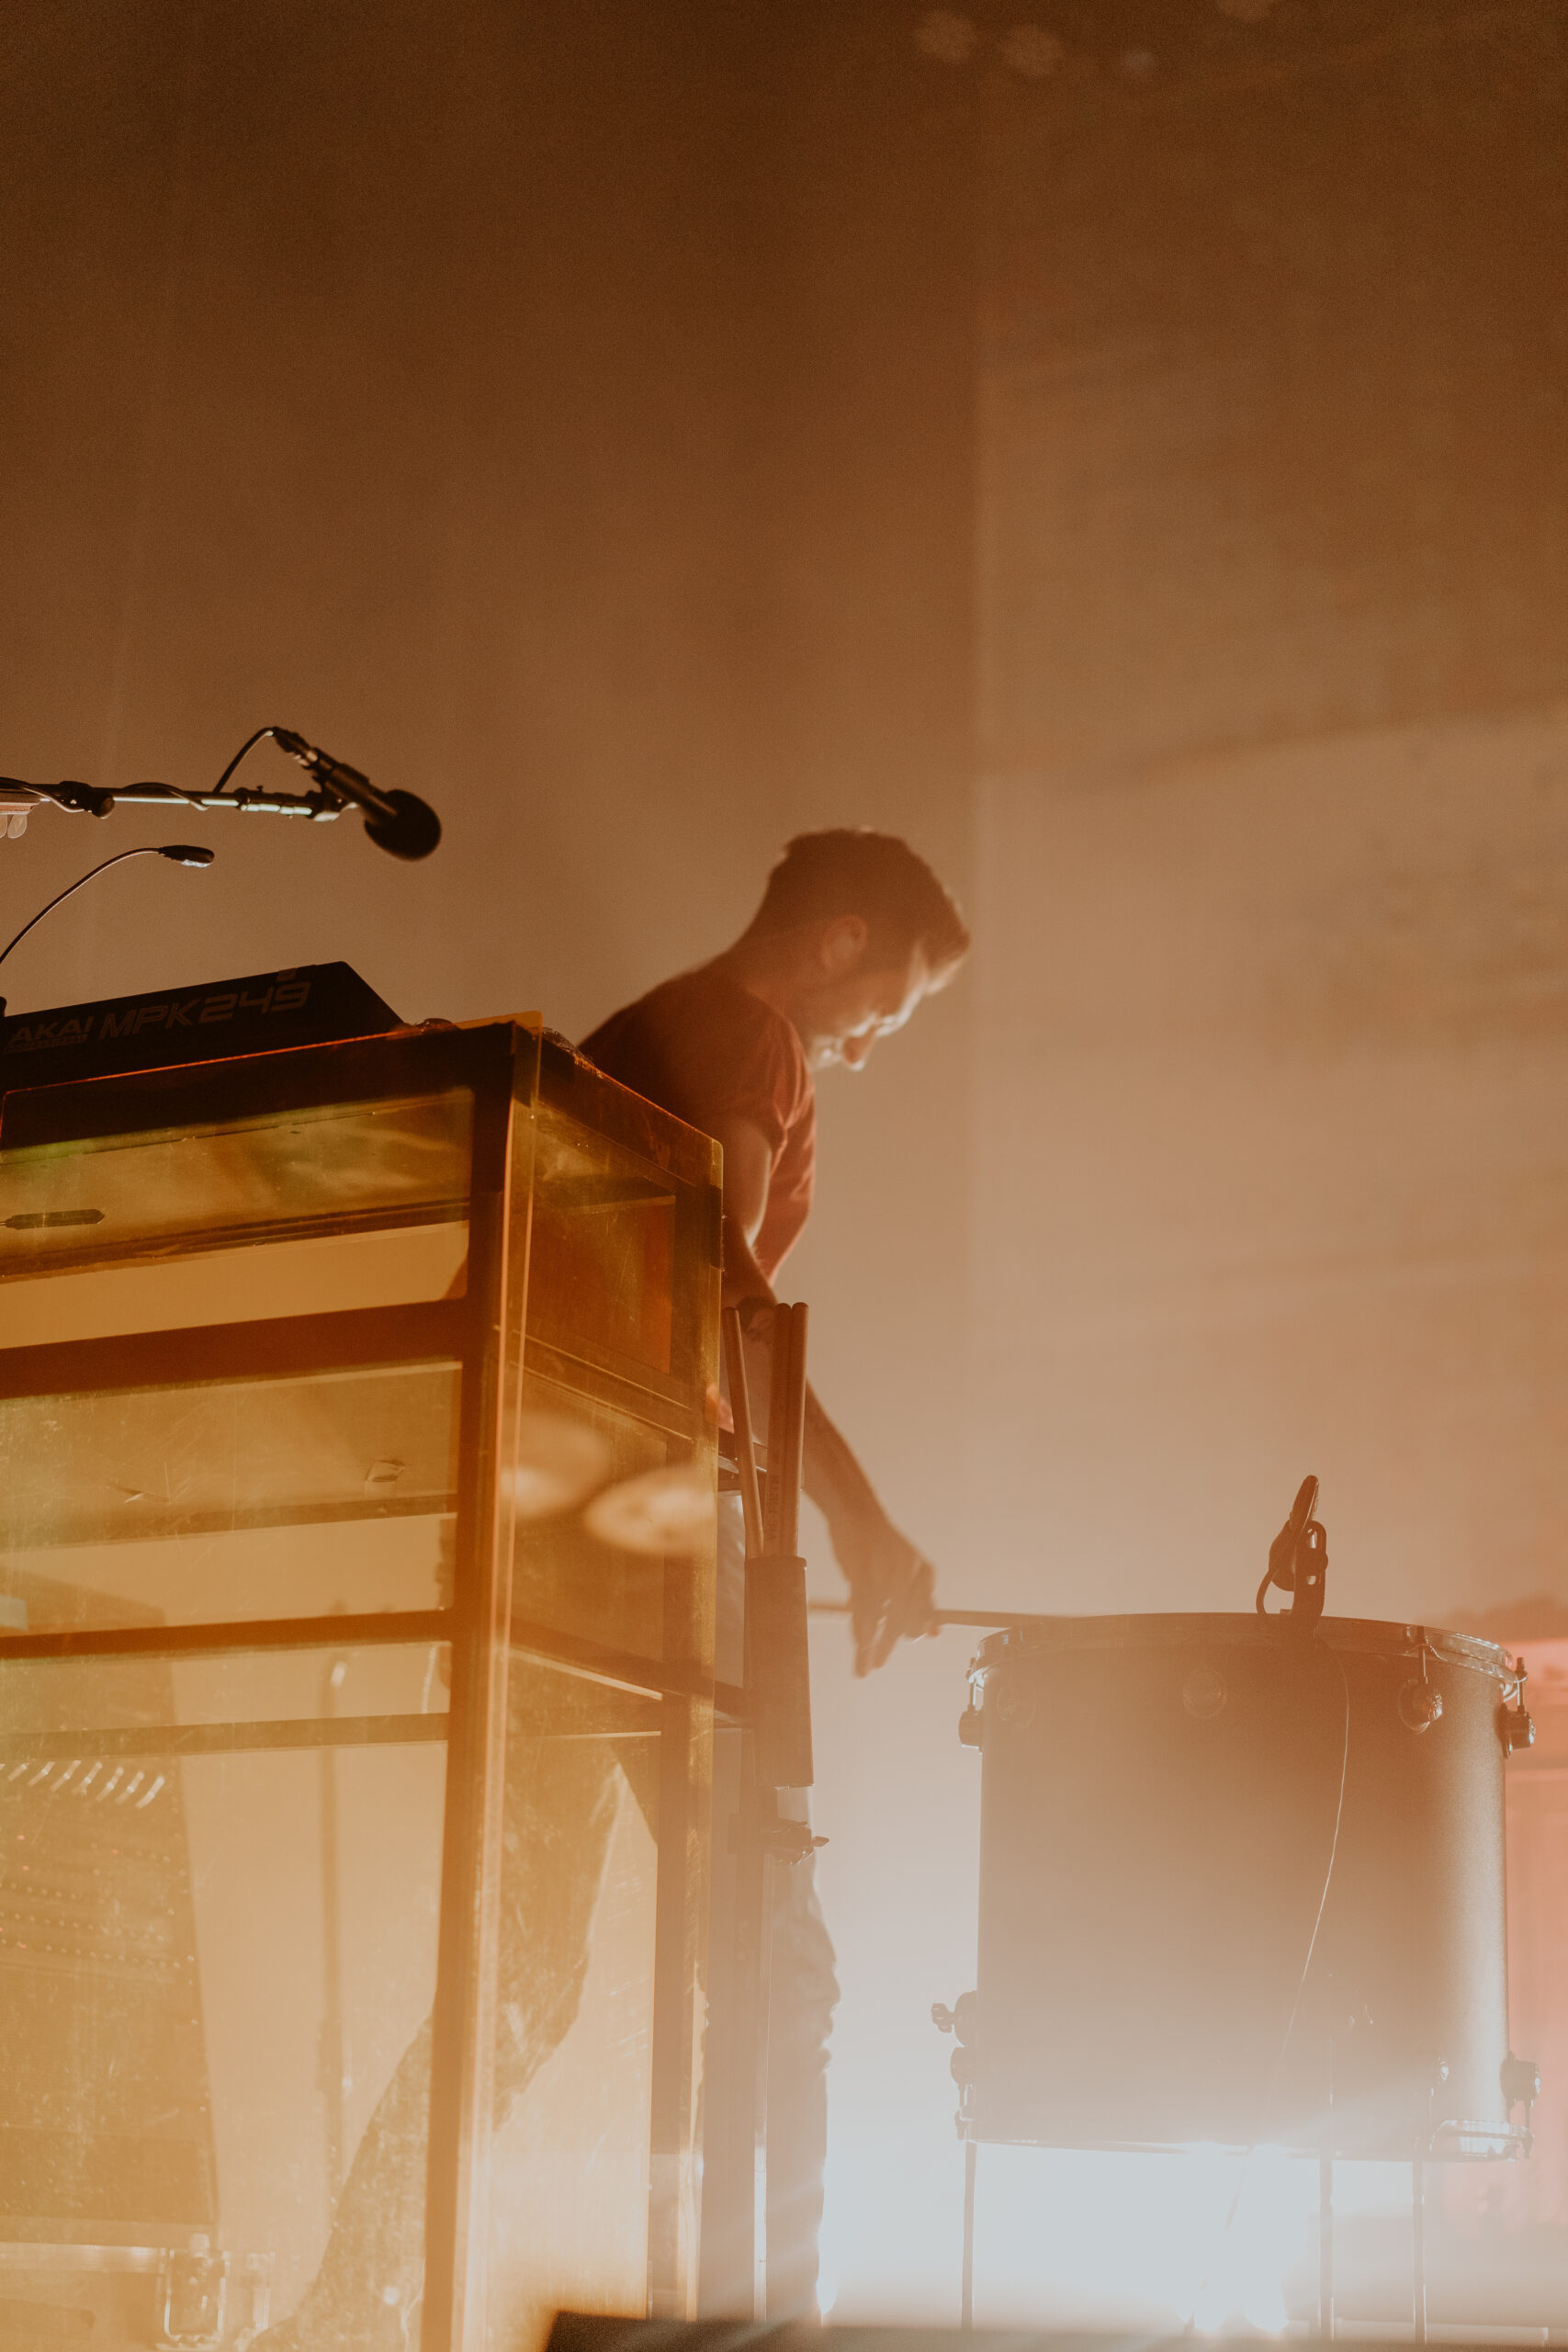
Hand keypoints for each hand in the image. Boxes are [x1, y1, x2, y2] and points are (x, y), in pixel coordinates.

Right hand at [830, 1503, 938, 1675]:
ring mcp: (886, 1571)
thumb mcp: (908, 1573)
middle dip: (889, 1644)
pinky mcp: (863, 1570)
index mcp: (924, 1573)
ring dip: (873, 1646)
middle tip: (879, 1663)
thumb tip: (935, 1634)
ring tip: (867, 1666)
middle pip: (905, 1620)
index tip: (903, 1643)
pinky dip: (861, 1631)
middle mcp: (910, 1573)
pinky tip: (860, 1646)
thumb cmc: (882, 1548)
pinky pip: (864, 1609)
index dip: (913, 1632)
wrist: (857, 1514)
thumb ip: (922, 1602)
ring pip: (881, 1619)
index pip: (925, 1613)